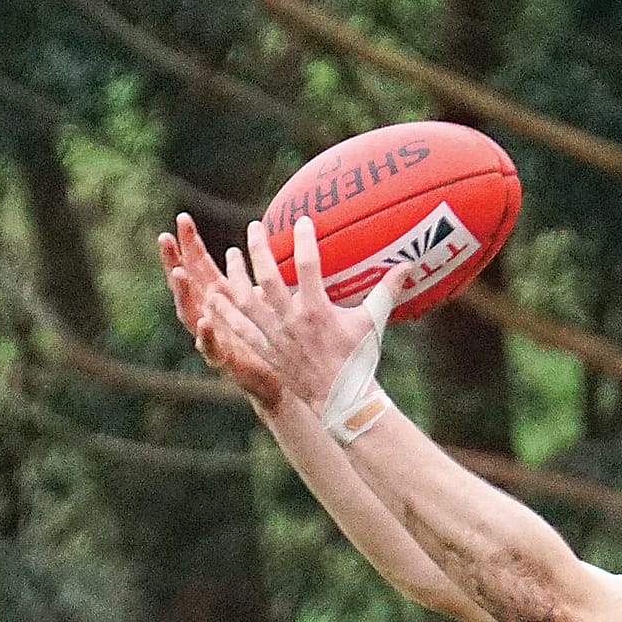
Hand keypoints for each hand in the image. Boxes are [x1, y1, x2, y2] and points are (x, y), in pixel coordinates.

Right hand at [159, 214, 282, 409]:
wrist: (278, 380)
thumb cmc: (274, 337)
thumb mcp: (270, 300)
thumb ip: (267, 276)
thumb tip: (282, 245)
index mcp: (220, 296)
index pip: (199, 264)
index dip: (190, 242)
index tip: (183, 218)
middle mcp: (210, 314)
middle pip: (186, 283)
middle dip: (173, 260)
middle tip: (165, 237)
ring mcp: (213, 337)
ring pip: (188, 313)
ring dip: (182, 293)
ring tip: (179, 273)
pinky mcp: (223, 361)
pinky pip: (210, 348)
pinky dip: (205, 335)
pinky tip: (206, 320)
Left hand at [200, 215, 408, 421]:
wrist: (343, 401)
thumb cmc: (359, 361)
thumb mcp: (373, 324)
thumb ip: (387, 291)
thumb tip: (409, 265)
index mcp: (317, 311)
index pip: (307, 266)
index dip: (303, 240)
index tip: (302, 220)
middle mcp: (292, 322)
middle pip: (268, 278)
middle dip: (259, 250)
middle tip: (254, 228)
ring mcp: (276, 338)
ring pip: (248, 301)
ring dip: (236, 276)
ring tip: (230, 255)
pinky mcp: (267, 353)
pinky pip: (241, 331)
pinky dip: (225, 315)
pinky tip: (213, 299)